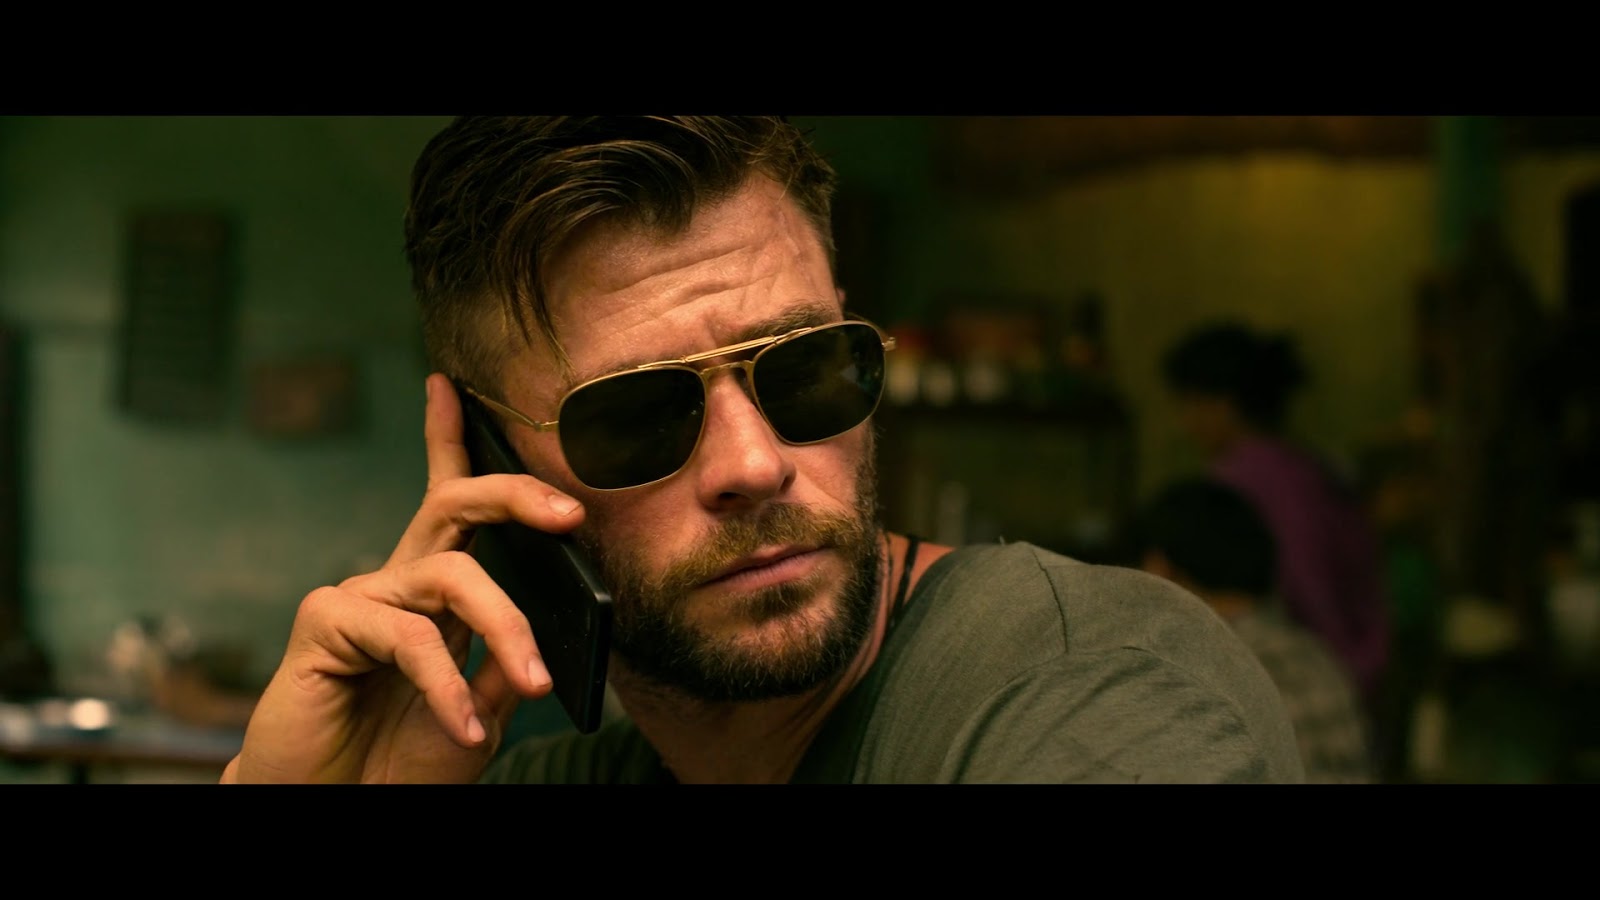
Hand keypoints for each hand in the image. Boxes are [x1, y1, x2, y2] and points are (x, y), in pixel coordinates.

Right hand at [222, 373, 580, 782]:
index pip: (447, 505)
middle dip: (515, 495)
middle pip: (455, 507)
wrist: (342, 808)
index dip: (447, 441)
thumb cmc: (403, 762)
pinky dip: (445, 683)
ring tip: (532, 687)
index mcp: (433, 596)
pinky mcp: (326, 624)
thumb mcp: (483, 712)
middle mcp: (396, 584)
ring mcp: (358, 599)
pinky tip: (460, 724)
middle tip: (569, 515)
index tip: (450, 387)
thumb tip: (543, 630)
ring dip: (508, 630)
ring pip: (453, 578)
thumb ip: (506, 663)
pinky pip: (409, 635)